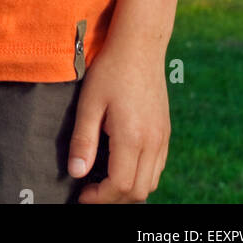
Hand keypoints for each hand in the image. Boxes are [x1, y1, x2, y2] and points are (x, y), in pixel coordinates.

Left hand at [68, 39, 169, 202]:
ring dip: (128, 189)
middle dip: (113, 198)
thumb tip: (76, 173)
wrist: (139, 44)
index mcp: (133, 136)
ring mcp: (163, 137)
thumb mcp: (90, 102)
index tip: (81, 194)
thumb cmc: (110, 69)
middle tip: (91, 190)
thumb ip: (84, 140)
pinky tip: (122, 163)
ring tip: (104, 179)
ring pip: (151, 182)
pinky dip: (141, 175)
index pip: (120, 185)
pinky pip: (157, 167)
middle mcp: (153, 141)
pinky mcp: (165, 131)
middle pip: (139, 191)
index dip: (99, 197)